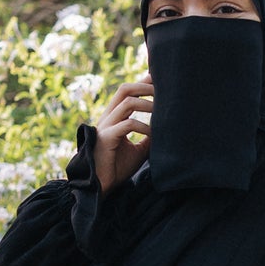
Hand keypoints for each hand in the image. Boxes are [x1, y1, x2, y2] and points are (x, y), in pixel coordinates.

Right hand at [93, 75, 153, 193]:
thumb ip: (148, 138)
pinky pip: (128, 124)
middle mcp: (108, 117)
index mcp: (113, 118)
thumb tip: (166, 131)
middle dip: (145, 86)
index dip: (142, 83)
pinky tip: (152, 134)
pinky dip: (143, 127)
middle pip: (125, 89)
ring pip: (126, 102)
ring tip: (161, 110)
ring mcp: (105, 126)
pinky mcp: (106, 137)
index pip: (127, 93)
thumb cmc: (116, 168)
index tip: (158, 79)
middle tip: (163, 89)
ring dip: (146, 104)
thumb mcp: (138, 150)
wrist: (99, 186)